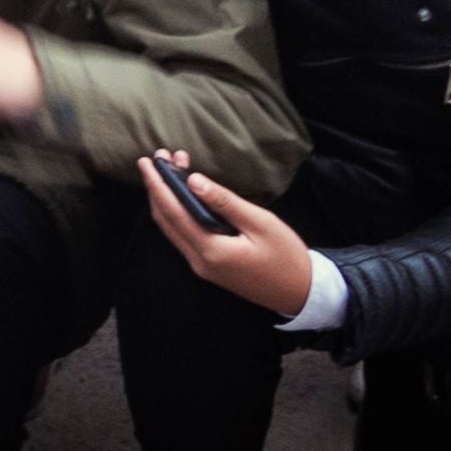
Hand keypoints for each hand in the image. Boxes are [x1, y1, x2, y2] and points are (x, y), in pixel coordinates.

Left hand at [141, 153, 317, 317]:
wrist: (301, 293)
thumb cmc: (286, 257)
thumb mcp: (260, 223)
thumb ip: (224, 202)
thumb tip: (194, 181)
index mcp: (210, 251)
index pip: (173, 212)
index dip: (158, 184)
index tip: (148, 160)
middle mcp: (199, 261)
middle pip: (166, 220)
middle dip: (158, 188)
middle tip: (159, 157)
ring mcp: (202, 267)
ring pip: (172, 229)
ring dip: (167, 199)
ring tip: (171, 169)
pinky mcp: (208, 267)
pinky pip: (184, 236)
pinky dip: (179, 213)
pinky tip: (185, 195)